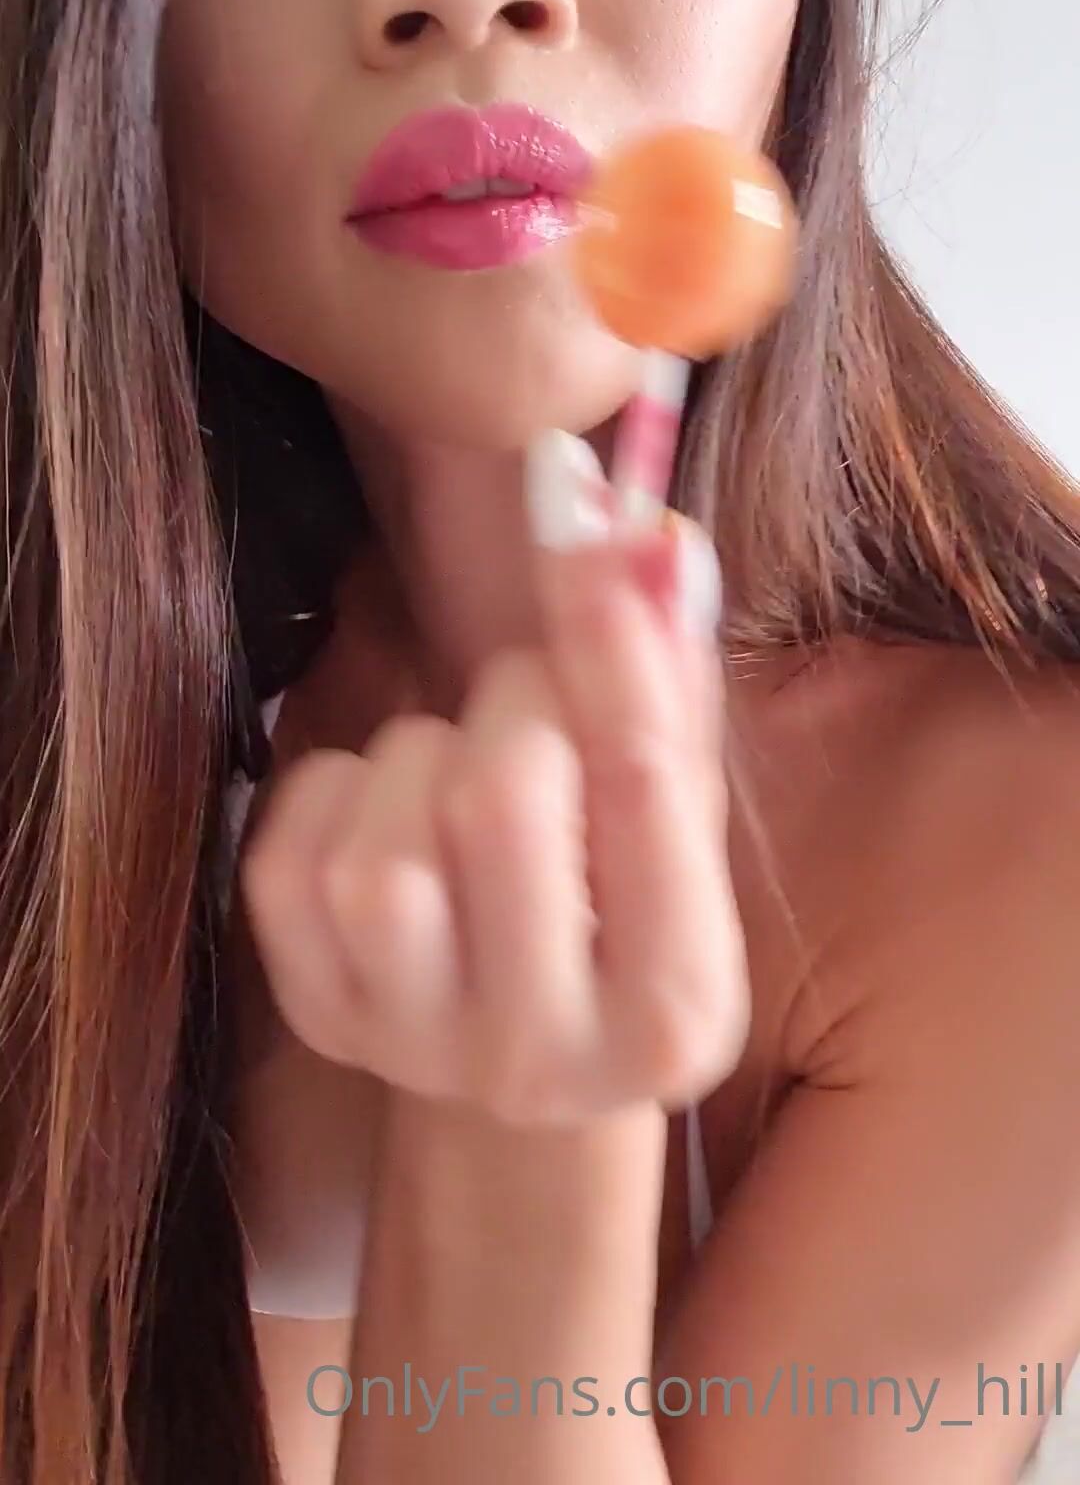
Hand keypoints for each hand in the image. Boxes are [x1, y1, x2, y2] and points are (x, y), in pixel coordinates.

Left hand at [239, 430, 748, 1125]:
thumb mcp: (680, 820)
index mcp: (679, 1008)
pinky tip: (392, 814)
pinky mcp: (315, 1011)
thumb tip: (649, 535)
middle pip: (500, 792)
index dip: (607, 632)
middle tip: (534, 705)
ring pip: (391, 822)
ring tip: (468, 784)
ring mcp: (414, 1042)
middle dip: (516, 700)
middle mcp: (545, 1054)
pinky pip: (300, 832)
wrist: (521, 1069)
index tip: (575, 501)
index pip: (641, 782)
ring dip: (428, 752)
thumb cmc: (620, 910)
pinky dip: (341, 783)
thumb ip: (675, 686)